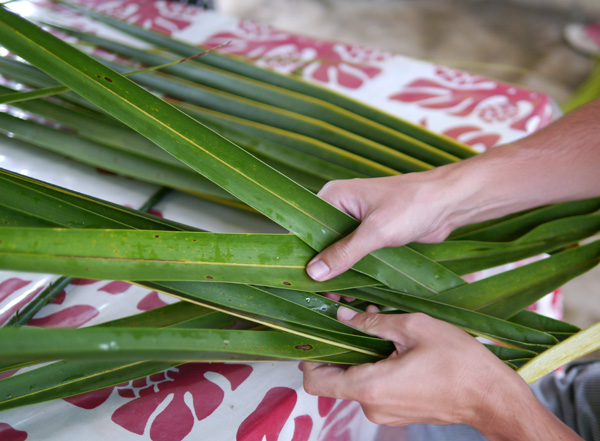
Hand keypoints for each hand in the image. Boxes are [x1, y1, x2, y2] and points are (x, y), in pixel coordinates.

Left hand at [303, 307, 582, 440]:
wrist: (492, 397)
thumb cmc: (459, 361)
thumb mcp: (415, 328)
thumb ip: (373, 322)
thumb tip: (344, 315)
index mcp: (369, 386)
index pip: (315, 381)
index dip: (309, 357)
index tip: (316, 334)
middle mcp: (371, 406)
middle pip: (333, 380)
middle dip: (337, 349)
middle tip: (349, 320)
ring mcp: (384, 414)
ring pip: (354, 382)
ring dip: (359, 356)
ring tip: (379, 328)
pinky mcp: (397, 413)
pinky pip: (373, 389)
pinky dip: (374, 367)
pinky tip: (392, 347)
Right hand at [306, 172, 459, 281]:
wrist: (449, 203)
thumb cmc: (412, 206)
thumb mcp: (376, 231)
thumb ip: (344, 252)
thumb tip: (314, 273)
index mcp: (334, 196)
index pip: (306, 226)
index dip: (303, 253)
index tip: (301, 280)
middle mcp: (341, 207)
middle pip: (319, 241)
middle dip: (321, 269)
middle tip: (323, 296)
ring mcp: (356, 221)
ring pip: (337, 251)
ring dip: (337, 274)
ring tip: (337, 300)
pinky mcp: (371, 234)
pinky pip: (354, 255)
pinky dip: (352, 272)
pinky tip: (352, 293)